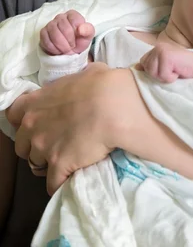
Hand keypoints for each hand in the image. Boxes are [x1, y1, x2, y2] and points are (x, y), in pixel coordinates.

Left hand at [5, 63, 126, 194]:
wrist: (114, 107)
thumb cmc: (103, 85)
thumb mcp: (87, 73)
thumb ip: (76, 81)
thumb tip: (86, 78)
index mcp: (36, 101)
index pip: (13, 114)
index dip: (24, 120)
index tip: (38, 122)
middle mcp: (33, 125)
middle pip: (21, 144)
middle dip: (34, 146)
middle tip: (53, 144)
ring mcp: (43, 147)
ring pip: (35, 164)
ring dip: (47, 164)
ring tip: (65, 162)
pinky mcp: (58, 166)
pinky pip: (52, 183)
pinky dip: (60, 183)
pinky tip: (71, 179)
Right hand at [40, 9, 94, 54]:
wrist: (68, 50)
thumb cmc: (79, 40)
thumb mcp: (87, 36)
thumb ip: (88, 30)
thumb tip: (81, 29)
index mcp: (72, 14)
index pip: (74, 20)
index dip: (77, 33)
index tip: (78, 39)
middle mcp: (60, 17)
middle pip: (64, 28)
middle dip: (69, 41)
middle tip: (72, 47)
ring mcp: (50, 24)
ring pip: (54, 34)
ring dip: (61, 46)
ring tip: (66, 49)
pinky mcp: (43, 32)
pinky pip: (46, 40)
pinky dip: (53, 49)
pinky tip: (58, 50)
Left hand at [138, 41, 192, 82]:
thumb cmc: (182, 68)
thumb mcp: (164, 67)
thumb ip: (151, 65)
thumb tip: (135, 67)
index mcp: (156, 48)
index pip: (143, 62)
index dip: (153, 70)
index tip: (166, 69)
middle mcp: (157, 47)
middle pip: (147, 69)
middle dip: (158, 74)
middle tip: (171, 70)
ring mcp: (161, 50)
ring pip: (153, 73)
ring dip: (165, 76)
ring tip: (174, 71)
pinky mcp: (166, 57)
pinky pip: (163, 75)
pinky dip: (171, 77)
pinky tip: (178, 71)